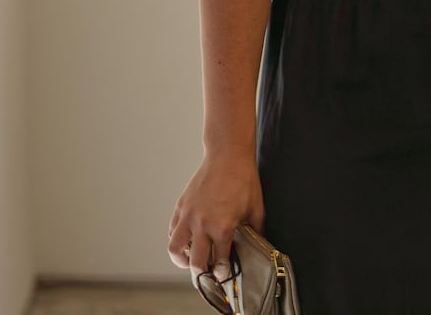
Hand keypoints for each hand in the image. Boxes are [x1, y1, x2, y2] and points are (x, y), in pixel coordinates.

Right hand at [167, 151, 264, 282]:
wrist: (227, 155)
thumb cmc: (244, 181)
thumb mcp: (256, 210)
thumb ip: (255, 232)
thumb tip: (257, 247)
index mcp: (223, 227)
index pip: (219, 262)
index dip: (222, 273)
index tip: (223, 276)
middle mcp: (202, 224)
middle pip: (195, 263)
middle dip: (202, 275)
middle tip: (208, 275)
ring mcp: (189, 215)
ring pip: (175, 249)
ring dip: (181, 260)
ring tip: (191, 261)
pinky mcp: (181, 206)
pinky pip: (172, 230)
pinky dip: (177, 240)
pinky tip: (187, 240)